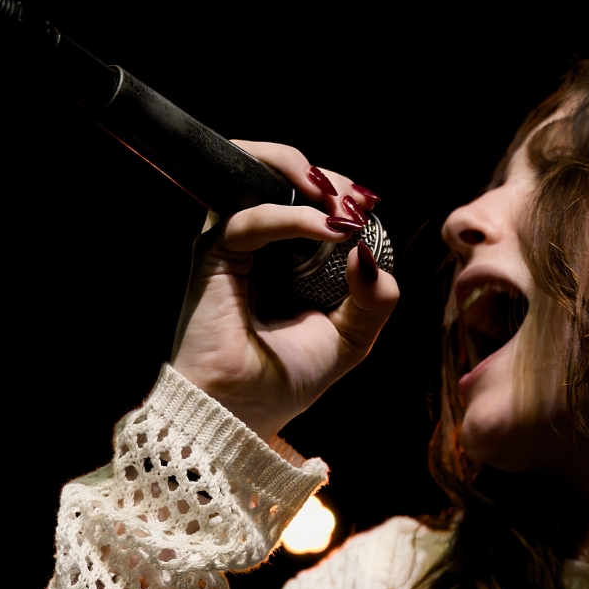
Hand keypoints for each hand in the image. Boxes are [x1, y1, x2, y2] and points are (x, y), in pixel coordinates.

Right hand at [170, 144, 397, 440]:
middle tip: (362, 202)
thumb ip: (373, 299)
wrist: (240, 414)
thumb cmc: (285, 381)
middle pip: (285, 174)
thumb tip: (368, 251)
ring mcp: (233, 242)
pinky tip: (331, 231)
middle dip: (331, 179)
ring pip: (260, 174)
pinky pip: (255, 218)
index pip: (312, 200)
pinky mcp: (215, 253)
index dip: (343, 195)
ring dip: (309, 177)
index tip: (371, 207)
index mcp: (286, 257)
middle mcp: (257, 242)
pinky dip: (296, 218)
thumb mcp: (351, 339)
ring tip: (346, 206)